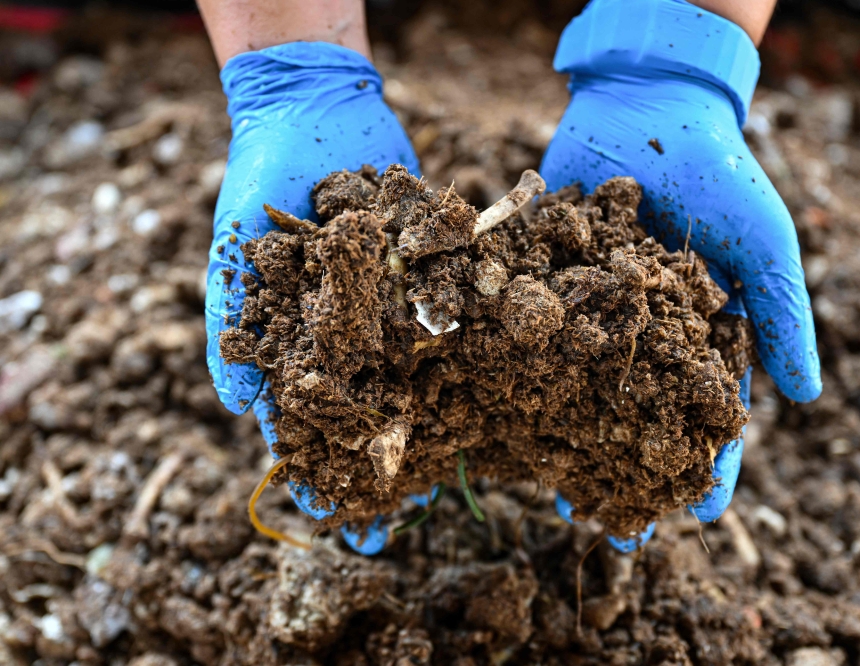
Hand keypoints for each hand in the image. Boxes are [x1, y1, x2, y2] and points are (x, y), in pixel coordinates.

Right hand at [205, 42, 417, 551]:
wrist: (315, 111)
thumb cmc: (258, 182)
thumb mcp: (236, 256)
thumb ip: (234, 326)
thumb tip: (241, 410)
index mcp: (300, 336)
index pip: (305, 417)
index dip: (317, 466)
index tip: (336, 518)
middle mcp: (350, 330)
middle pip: (368, 410)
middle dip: (382, 463)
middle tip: (403, 515)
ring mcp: (393, 303)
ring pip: (417, 374)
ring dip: (432, 423)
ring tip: (453, 471)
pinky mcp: (430, 271)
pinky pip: (449, 317)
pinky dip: (466, 353)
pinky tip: (492, 391)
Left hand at [541, 0, 820, 526]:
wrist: (647, 107)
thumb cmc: (722, 172)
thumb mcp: (765, 243)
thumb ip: (783, 314)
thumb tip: (809, 395)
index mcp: (699, 330)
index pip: (705, 412)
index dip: (705, 465)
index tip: (697, 516)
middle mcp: (641, 332)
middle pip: (636, 416)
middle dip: (627, 471)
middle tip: (615, 527)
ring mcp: (589, 310)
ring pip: (578, 389)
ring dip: (569, 442)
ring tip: (556, 496)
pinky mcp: (545, 279)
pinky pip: (532, 334)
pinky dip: (518, 373)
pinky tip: (504, 416)